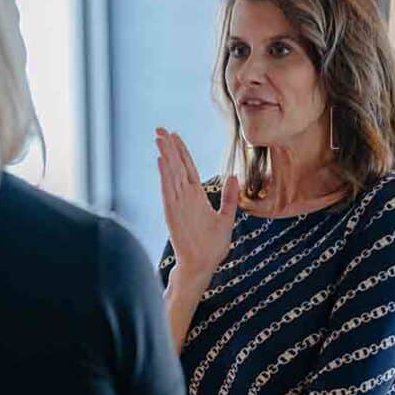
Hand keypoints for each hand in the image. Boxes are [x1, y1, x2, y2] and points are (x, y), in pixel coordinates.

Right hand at [156, 128, 239, 281]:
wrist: (202, 266)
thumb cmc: (212, 246)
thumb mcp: (226, 218)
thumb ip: (229, 198)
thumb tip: (234, 177)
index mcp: (196, 197)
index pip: (187, 168)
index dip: (181, 151)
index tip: (174, 135)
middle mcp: (185, 198)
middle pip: (176, 166)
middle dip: (169, 147)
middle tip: (160, 128)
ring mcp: (177, 204)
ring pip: (170, 175)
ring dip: (165, 156)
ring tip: (159, 138)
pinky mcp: (172, 213)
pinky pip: (168, 191)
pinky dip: (165, 176)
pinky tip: (161, 161)